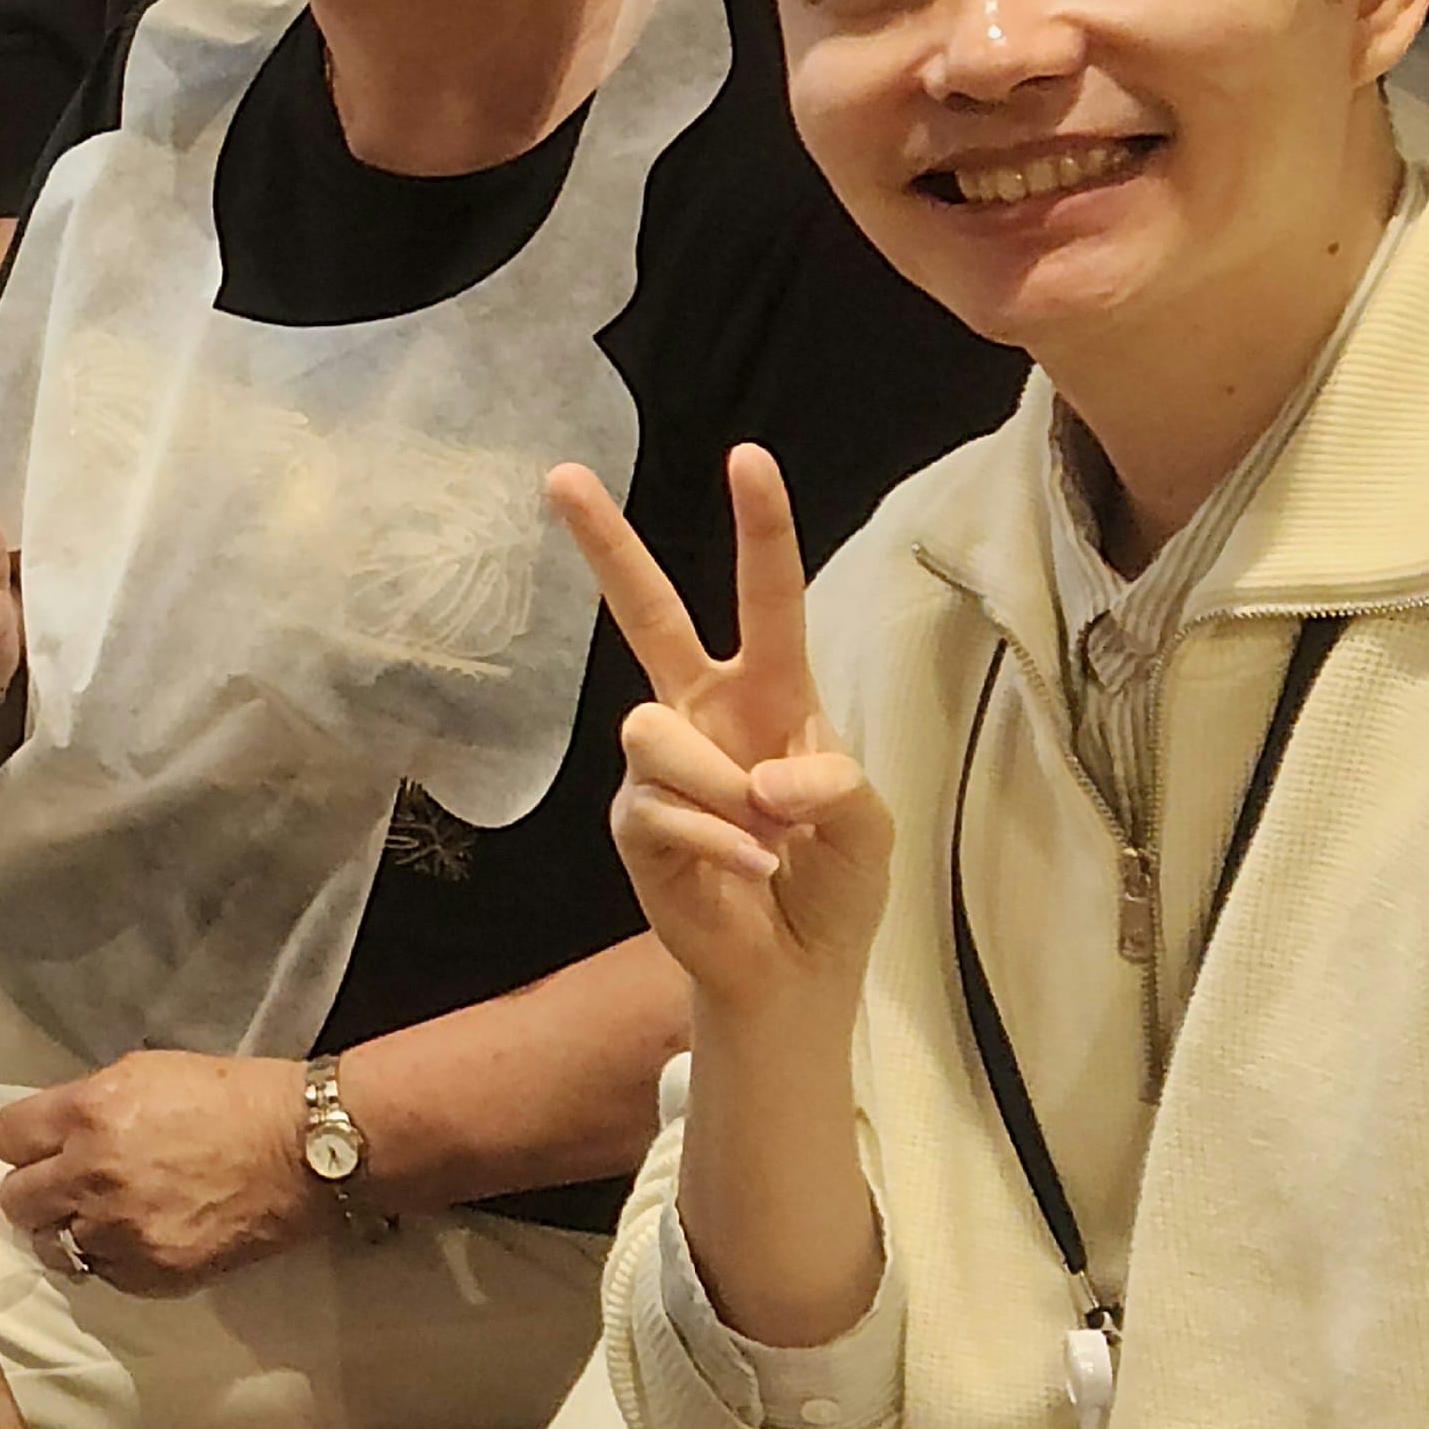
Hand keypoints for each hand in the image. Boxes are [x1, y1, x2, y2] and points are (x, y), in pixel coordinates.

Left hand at [0, 1051, 327, 1294]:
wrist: (301, 1150)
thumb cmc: (233, 1099)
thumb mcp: (145, 1074)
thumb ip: (87, 1105)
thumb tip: (54, 1132)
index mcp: (89, 1113)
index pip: (6, 1138)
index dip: (24, 1142)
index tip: (41, 1148)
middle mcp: (92, 1173)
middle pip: (16, 1200)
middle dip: (37, 1191)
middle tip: (67, 1187)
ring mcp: (119, 1229)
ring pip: (52, 1245)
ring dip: (69, 1231)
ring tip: (102, 1218)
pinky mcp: (150, 1272)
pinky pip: (100, 1273)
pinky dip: (112, 1258)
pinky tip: (139, 1235)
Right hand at [552, 447, 889, 1026]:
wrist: (793, 972)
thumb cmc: (836, 885)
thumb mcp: (866, 825)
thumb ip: (831, 782)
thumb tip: (761, 778)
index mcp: (773, 695)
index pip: (765, 598)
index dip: (759, 528)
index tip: (747, 456)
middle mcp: (705, 713)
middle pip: (647, 614)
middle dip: (607, 545)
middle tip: (562, 475)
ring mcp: (661, 767)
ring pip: (656, 732)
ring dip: (721, 787)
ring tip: (768, 838)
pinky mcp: (632, 823)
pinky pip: (658, 808)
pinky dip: (717, 841)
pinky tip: (753, 872)